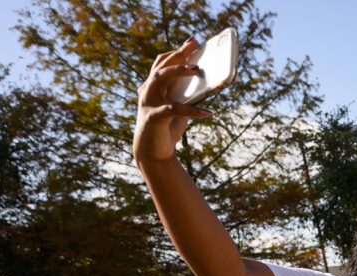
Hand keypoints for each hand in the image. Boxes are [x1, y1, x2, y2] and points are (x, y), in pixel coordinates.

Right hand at [133, 37, 211, 163]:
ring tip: (198, 70)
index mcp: (152, 86)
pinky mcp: (153, 117)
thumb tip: (209, 83)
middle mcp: (147, 90)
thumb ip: (188, 96)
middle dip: (178, 53)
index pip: (163, 62)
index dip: (177, 51)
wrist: (153, 153)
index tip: (193, 40)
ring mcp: (148, 102)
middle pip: (162, 65)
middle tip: (195, 45)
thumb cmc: (167, 128)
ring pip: (161, 78)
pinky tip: (208, 113)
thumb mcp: (179, 109)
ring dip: (179, 71)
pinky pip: (174, 110)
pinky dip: (192, 110)